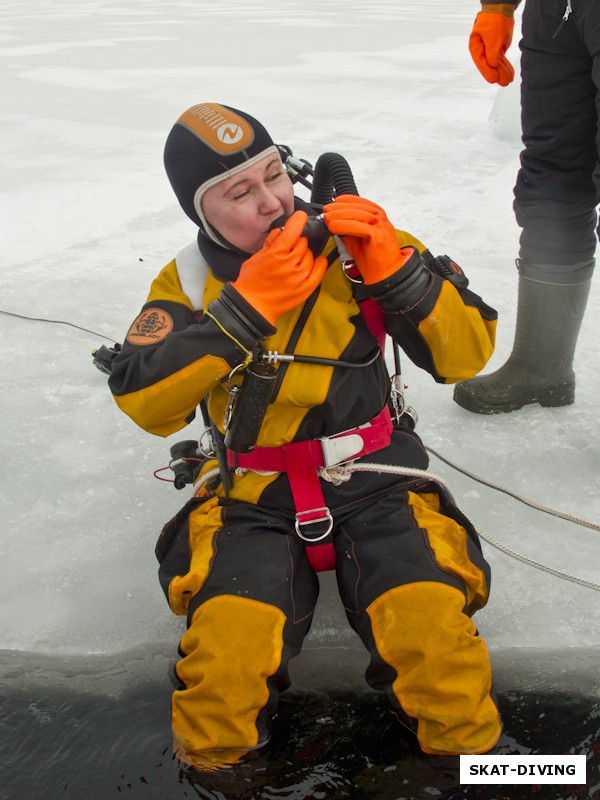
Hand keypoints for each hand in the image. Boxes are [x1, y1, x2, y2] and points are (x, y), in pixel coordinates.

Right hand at [231, 210, 326, 324]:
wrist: (253, 305)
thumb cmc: (251, 282)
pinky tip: (316, 261)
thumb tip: (280, 231)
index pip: (294, 229)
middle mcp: (290, 264)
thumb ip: (270, 242)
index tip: (300, 217)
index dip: (298, 220)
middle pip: (302, 242)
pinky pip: (319, 270)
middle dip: (295, 242)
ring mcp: (300, 276)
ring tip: (294, 261)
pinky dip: (319, 263)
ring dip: (304, 254)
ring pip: (310, 255)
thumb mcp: (256, 257)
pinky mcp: (306, 288)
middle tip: (288, 249)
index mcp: (277, 254)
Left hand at [323, 195, 414, 284]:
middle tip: (326, 209)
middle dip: (340, 207)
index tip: (334, 201)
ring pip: (359, 215)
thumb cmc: (374, 261)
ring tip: (327, 218)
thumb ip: (348, 231)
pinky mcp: (379, 235)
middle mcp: (382, 220)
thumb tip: (334, 224)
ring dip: (340, 215)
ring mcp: (382, 226)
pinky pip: (360, 227)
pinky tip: (333, 227)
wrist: (385, 276)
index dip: (347, 201)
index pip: (362, 203)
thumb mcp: (356, 242)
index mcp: (378, 218)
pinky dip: (344, 225)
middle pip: (359, 207)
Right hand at [469, 6, 514, 86]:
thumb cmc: (494, 21)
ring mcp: (490, 50)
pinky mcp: (498, 49)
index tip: (495, 80)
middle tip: (504, 83)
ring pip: (496, 65)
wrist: (501, 9)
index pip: (481, 63)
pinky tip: (510, 74)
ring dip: (503, 73)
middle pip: (489, 66)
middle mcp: (482, 51)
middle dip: (497, 75)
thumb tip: (493, 66)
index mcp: (476, 48)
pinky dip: (506, 67)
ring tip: (509, 81)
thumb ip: (492, 54)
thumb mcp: (493, 38)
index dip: (488, 72)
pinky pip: (501, 61)